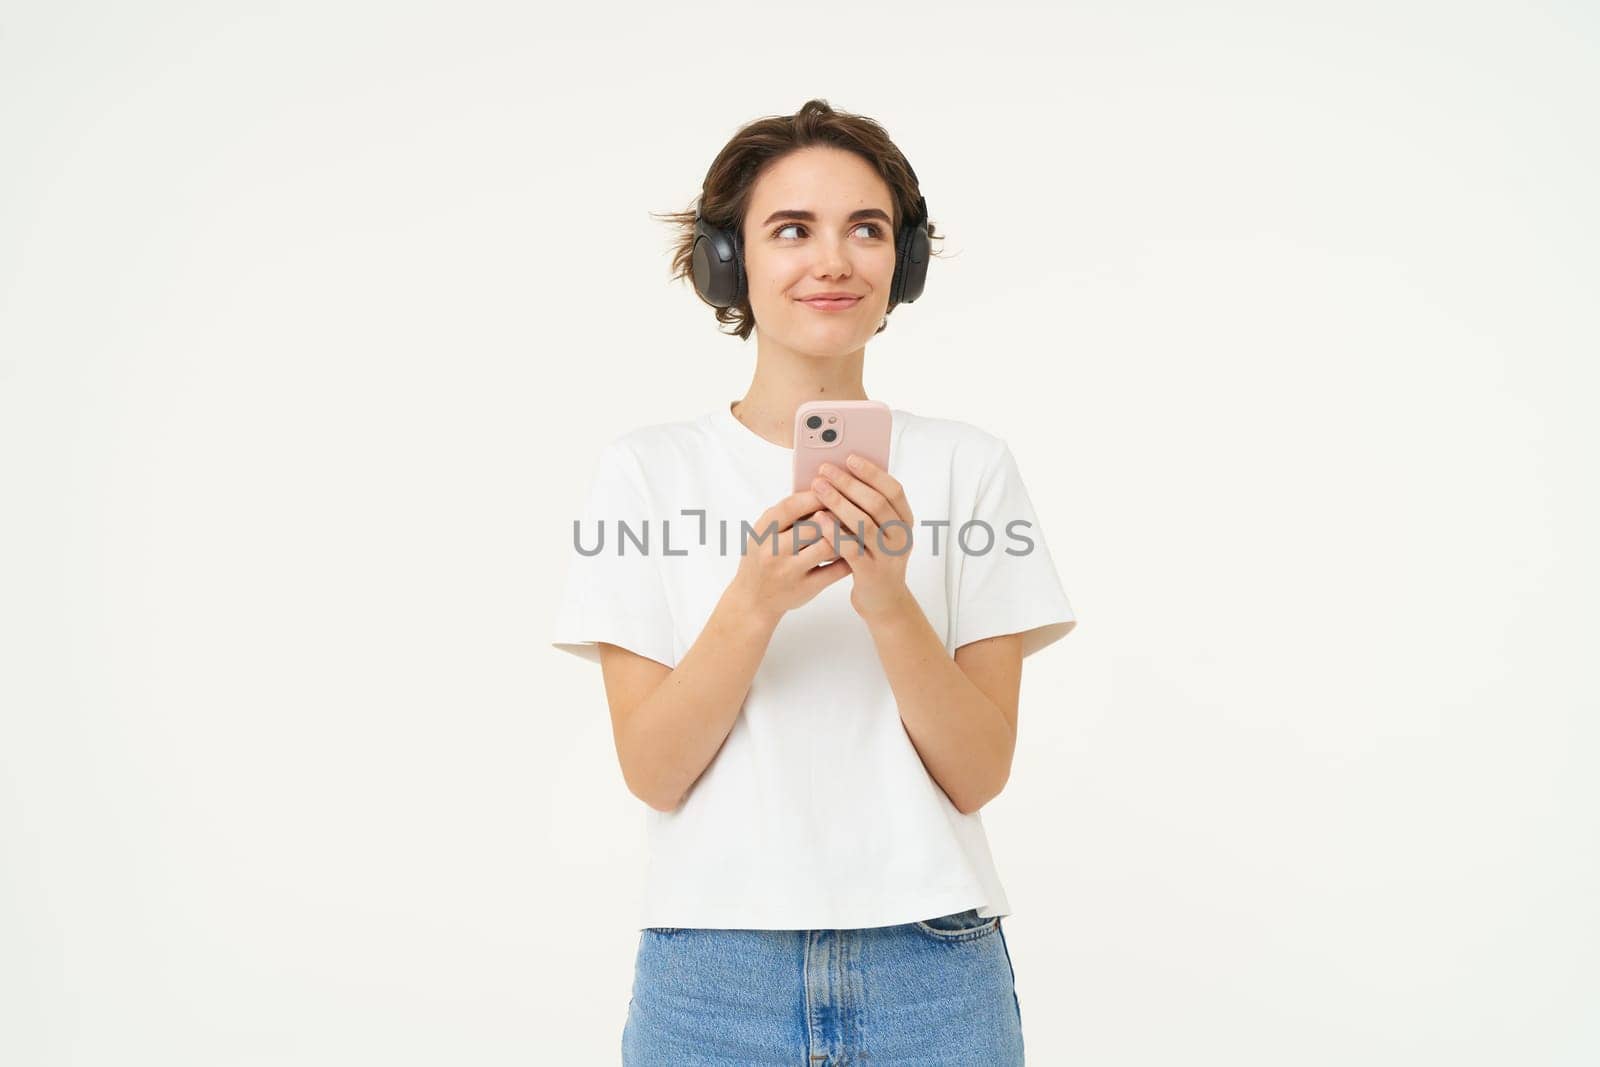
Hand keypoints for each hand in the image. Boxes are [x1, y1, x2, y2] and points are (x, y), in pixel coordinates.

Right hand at [727, 487, 851, 623]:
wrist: (753, 600)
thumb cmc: (764, 557)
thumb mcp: (764, 533)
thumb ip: (787, 514)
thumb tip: (822, 488)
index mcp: (764, 532)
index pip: (791, 507)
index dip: (815, 495)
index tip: (834, 486)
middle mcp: (774, 551)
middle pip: (813, 526)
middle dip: (836, 514)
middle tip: (855, 505)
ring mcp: (789, 571)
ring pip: (827, 547)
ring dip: (845, 535)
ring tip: (858, 526)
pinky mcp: (805, 589)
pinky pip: (834, 571)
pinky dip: (849, 558)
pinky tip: (857, 549)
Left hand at [810, 453, 915, 622]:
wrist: (883, 601)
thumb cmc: (874, 558)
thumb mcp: (880, 531)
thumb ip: (868, 507)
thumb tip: (842, 472)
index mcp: (905, 521)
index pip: (893, 489)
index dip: (872, 472)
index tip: (849, 457)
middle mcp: (901, 537)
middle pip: (876, 503)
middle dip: (848, 483)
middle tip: (824, 469)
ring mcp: (887, 556)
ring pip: (863, 523)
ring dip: (838, 502)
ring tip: (818, 487)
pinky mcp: (871, 573)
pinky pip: (851, 548)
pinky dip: (833, 530)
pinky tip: (818, 518)